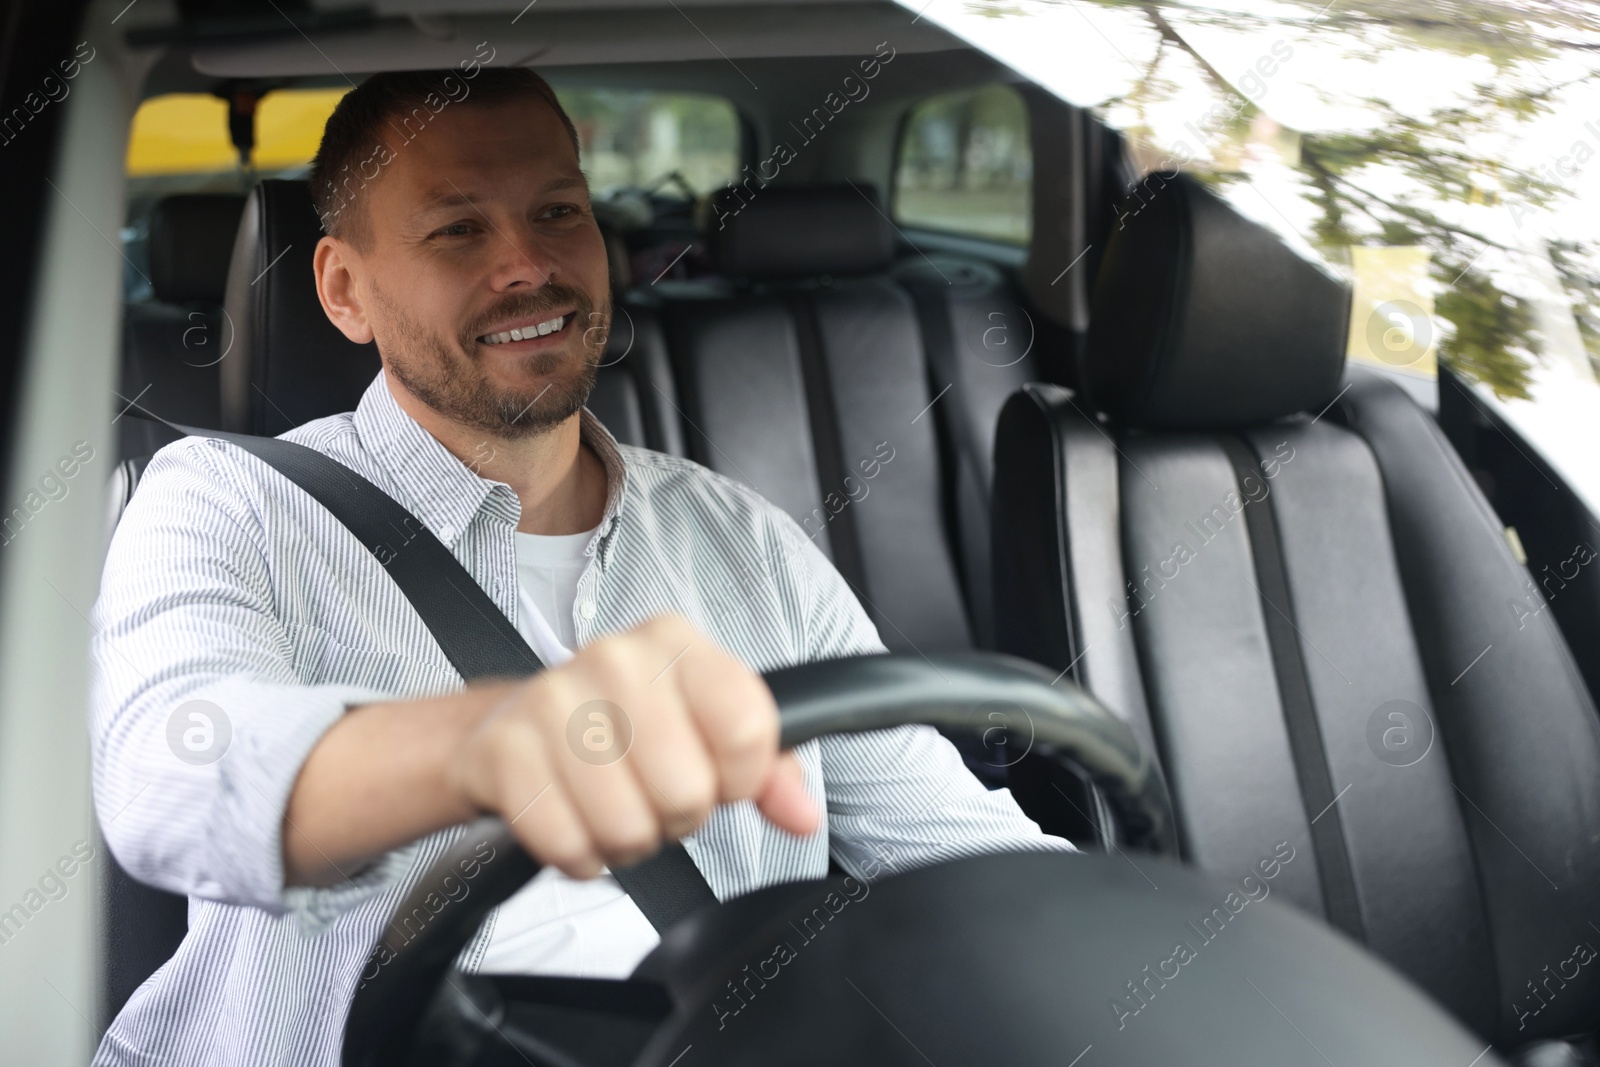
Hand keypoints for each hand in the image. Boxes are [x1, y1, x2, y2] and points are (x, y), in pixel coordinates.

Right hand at [447, 613, 817, 877]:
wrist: (512, 725)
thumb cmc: (623, 729)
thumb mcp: (702, 730)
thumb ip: (768, 770)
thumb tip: (803, 814)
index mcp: (674, 644)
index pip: (747, 728)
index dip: (741, 778)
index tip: (720, 777)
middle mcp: (614, 659)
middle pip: (688, 790)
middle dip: (677, 817)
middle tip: (653, 795)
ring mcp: (552, 701)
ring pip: (627, 827)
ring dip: (626, 840)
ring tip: (613, 806)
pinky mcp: (504, 751)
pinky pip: (567, 845)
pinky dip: (577, 854)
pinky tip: (573, 819)